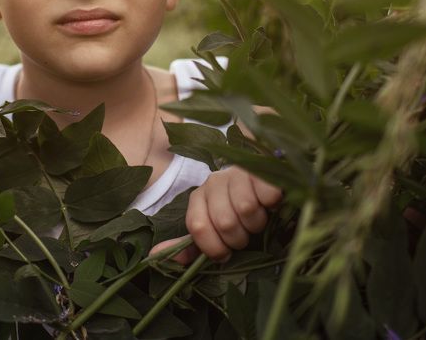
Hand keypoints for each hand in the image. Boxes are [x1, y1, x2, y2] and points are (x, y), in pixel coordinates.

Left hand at [150, 167, 281, 265]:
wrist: (261, 185)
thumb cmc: (235, 215)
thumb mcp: (211, 232)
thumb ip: (187, 247)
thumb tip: (153, 256)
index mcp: (198, 198)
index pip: (197, 227)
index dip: (215, 248)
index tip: (226, 253)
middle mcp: (214, 182)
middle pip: (224, 222)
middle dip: (240, 238)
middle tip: (245, 233)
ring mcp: (237, 173)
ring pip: (246, 208)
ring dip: (257, 224)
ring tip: (258, 219)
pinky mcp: (263, 169)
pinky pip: (268, 194)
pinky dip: (272, 205)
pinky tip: (271, 205)